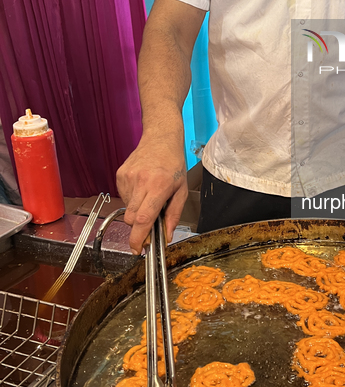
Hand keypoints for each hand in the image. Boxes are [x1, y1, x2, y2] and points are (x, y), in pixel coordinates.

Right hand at [116, 137, 187, 253]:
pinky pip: (124, 197)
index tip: (137, 248)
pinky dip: (132, 198)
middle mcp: (141, 182)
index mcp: (159, 186)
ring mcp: (128, 178)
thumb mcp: (182, 190)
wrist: (160, 138)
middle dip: (138, 227)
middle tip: (149, 223)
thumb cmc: (174, 164)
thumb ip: (173, 215)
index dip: (138, 237)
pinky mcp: (120, 175)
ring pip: (128, 209)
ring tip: (149, 195)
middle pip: (132, 218)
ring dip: (137, 210)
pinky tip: (142, 187)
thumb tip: (166, 236)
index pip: (144, 218)